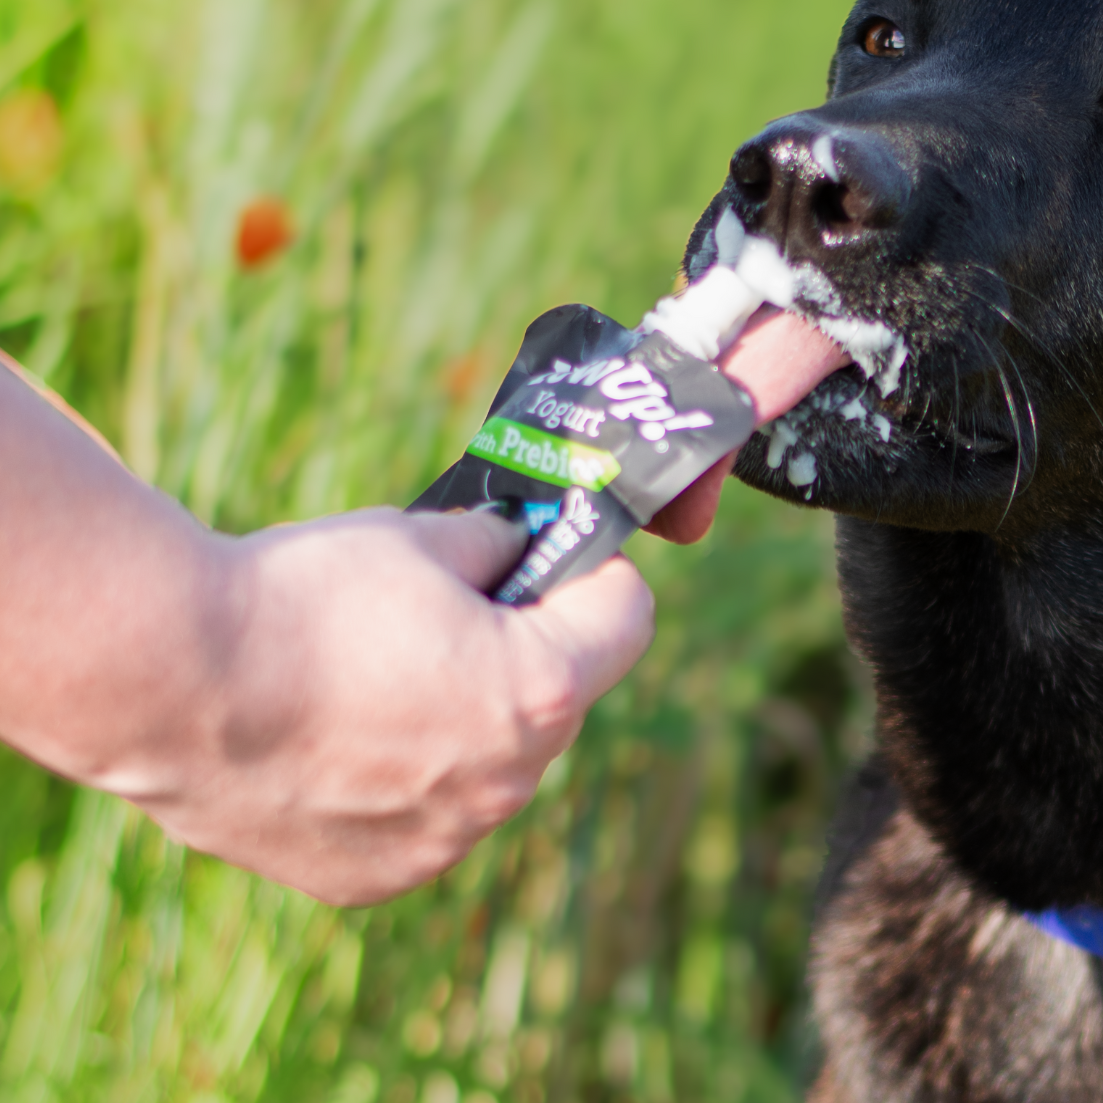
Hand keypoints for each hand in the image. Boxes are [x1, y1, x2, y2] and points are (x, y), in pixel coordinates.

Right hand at [127, 509, 654, 905]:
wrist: (163, 681)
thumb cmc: (298, 597)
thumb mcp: (420, 535)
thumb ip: (493, 547)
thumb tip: (515, 549)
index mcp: (542, 690)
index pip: (628, 618)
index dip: (593, 573)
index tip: (551, 556)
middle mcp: (510, 781)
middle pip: (559, 699)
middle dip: (524, 651)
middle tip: (454, 612)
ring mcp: (446, 840)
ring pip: (493, 766)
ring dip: (464, 721)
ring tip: (374, 676)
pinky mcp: (379, 877)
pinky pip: (426, 820)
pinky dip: (403, 780)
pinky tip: (334, 737)